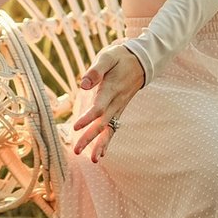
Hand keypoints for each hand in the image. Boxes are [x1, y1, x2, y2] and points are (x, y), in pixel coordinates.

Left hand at [71, 43, 144, 163]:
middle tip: (77, 150)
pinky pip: (113, 128)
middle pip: (102, 124)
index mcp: (112, 89)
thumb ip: (96, 70)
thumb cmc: (121, 58)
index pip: (99, 108)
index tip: (75, 127)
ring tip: (93, 160)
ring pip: (110, 129)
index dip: (88, 118)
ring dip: (101, 144)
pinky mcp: (119, 110)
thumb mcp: (108, 57)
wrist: (142, 62)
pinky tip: (101, 154)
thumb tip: (82, 85)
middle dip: (90, 138)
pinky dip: (108, 141)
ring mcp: (119, 108)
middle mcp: (116, 102)